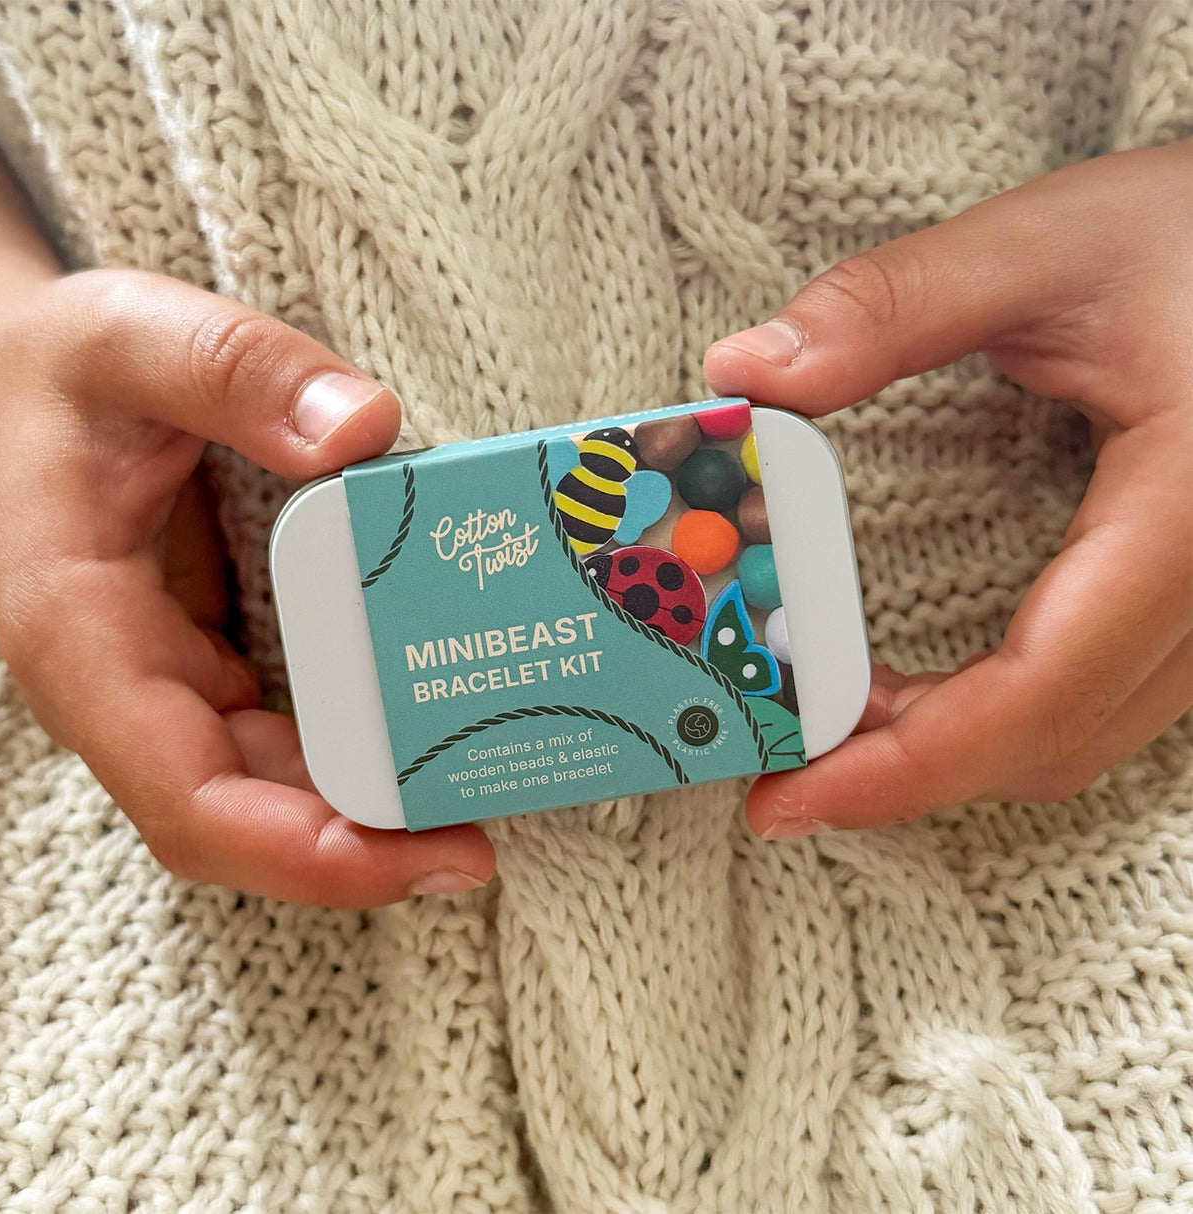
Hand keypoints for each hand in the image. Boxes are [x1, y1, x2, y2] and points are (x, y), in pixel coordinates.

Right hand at [0, 139, 494, 904]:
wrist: (25, 382)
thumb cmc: (60, 371)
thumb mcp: (129, 338)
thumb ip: (232, 370)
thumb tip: (364, 429)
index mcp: (87, 642)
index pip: (195, 802)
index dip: (312, 855)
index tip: (432, 856)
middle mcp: (129, 692)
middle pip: (252, 820)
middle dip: (368, 849)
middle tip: (485, 841)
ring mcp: (173, 687)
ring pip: (274, 794)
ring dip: (373, 814)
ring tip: (486, 791)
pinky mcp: (211, 666)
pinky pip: (288, 742)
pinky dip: (360, 754)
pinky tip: (436, 735)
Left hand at [704, 139, 1192, 837]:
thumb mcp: (1048, 245)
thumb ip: (894, 308)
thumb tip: (743, 372)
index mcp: (1186, 516)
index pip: (1037, 691)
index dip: (903, 766)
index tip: (786, 797)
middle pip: (1046, 742)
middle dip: (899, 771)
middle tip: (772, 756)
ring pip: (1072, 739)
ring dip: (942, 752)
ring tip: (821, 721)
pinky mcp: (1191, 607)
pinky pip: (1091, 706)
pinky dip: (990, 721)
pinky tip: (910, 693)